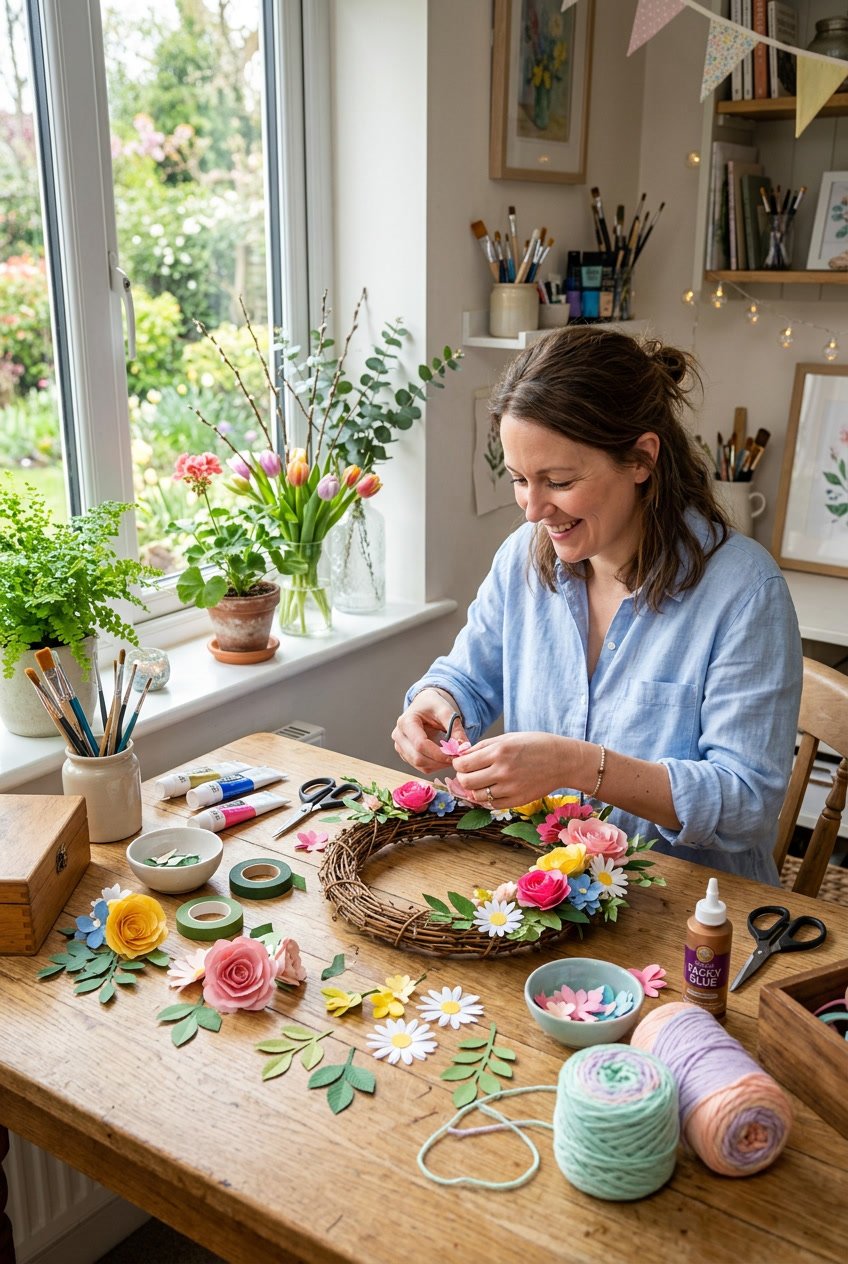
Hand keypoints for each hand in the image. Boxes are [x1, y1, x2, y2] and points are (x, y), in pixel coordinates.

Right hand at [392, 689, 470, 774]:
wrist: (423, 705)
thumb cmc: (433, 705)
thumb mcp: (445, 710)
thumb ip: (455, 728)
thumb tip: (463, 747)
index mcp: (405, 722)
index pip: (420, 745)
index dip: (439, 753)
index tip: (456, 754)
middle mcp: (399, 736)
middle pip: (418, 758)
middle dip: (440, 761)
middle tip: (457, 757)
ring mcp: (400, 747)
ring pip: (420, 765)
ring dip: (439, 765)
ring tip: (452, 756)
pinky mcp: (405, 755)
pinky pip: (421, 767)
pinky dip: (435, 765)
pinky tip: (444, 757)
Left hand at [451, 732, 578, 809]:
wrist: (562, 761)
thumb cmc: (536, 745)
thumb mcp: (508, 738)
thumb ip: (483, 747)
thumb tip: (462, 756)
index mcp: (499, 751)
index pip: (463, 764)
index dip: (458, 764)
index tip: (461, 763)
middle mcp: (502, 771)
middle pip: (466, 781)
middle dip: (462, 777)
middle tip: (468, 773)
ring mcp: (510, 788)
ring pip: (477, 796)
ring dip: (474, 789)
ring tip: (481, 781)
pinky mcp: (517, 801)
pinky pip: (492, 804)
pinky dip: (488, 798)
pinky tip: (493, 789)